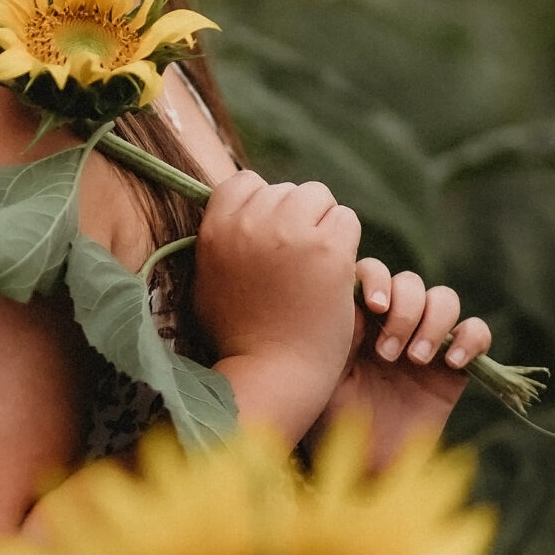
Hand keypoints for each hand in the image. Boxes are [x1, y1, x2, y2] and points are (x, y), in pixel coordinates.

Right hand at [193, 170, 361, 437]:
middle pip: (286, 189)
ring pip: (319, 197)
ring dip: (323, 225)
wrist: (271, 372)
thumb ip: (220, 242)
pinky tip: (335, 273)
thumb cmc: (239, 336)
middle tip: (297, 260)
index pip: (247, 182)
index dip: (263, 206)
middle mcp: (250, 223)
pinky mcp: (328, 250)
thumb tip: (232, 215)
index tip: (270, 238)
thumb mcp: (208, 282)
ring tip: (316, 265)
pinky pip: (346, 220)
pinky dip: (346, 242)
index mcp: (216, 229)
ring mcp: (290, 233)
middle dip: (296, 217)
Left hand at [328, 257, 491, 460]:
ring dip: (433, 323)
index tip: (374, 308)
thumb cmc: (333, 421)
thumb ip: (341, 333)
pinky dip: (470, 338)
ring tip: (416, 360)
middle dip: (404, 311)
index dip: (378, 279)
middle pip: (412, 282)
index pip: (374, 273)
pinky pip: (476, 331)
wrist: (362, 466)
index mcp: (359, 319)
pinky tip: (451, 364)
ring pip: (445, 299)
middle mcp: (393, 324)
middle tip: (388, 354)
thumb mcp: (327, 373)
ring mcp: (426, 343)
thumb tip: (358, 299)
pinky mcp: (455, 368)